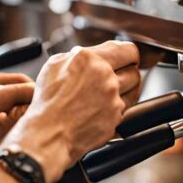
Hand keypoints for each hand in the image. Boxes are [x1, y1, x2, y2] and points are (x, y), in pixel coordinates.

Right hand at [0, 41, 140, 182]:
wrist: (49, 133)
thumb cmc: (48, 102)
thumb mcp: (54, 65)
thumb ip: (78, 55)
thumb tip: (91, 54)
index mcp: (88, 58)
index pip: (127, 49)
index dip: (128, 54)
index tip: (126, 59)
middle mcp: (104, 76)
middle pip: (134, 70)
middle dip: (127, 73)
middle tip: (117, 77)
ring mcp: (112, 97)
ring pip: (134, 89)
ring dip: (125, 90)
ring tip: (108, 94)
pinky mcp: (116, 116)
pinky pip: (124, 109)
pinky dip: (116, 108)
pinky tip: (100, 109)